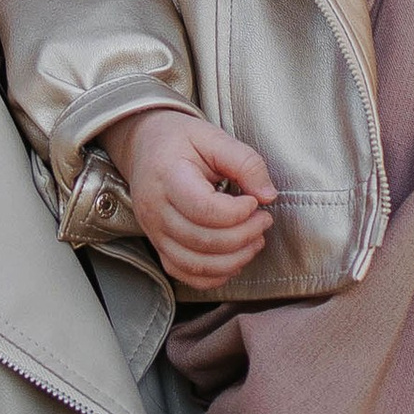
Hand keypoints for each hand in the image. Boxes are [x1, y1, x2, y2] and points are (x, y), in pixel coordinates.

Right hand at [112, 109, 275, 294]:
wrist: (145, 145)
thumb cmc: (179, 140)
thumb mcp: (214, 137)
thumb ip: (245, 162)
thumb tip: (268, 195)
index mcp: (168, 177)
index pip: (205, 210)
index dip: (238, 212)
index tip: (254, 201)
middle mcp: (156, 210)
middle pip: (203, 240)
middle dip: (244, 235)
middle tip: (263, 220)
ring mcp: (154, 232)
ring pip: (195, 263)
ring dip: (234, 259)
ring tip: (255, 240)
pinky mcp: (159, 245)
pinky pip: (184, 273)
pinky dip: (213, 276)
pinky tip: (233, 260)